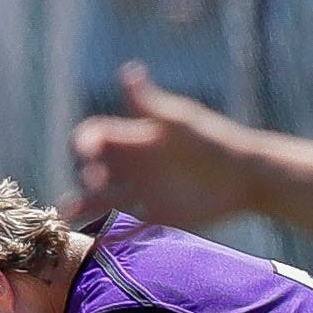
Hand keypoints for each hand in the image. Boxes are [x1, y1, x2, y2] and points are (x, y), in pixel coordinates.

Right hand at [67, 63, 252, 228]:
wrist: (245, 175)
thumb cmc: (213, 140)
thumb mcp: (180, 120)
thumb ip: (151, 104)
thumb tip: (128, 71)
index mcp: (135, 138)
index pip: (96, 136)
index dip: (86, 142)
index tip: (87, 150)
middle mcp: (134, 166)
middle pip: (94, 169)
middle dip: (86, 174)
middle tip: (96, 181)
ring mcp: (143, 193)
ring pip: (104, 200)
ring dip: (84, 205)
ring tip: (67, 214)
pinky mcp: (157, 218)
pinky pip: (128, 228)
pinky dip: (111, 235)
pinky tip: (95, 240)